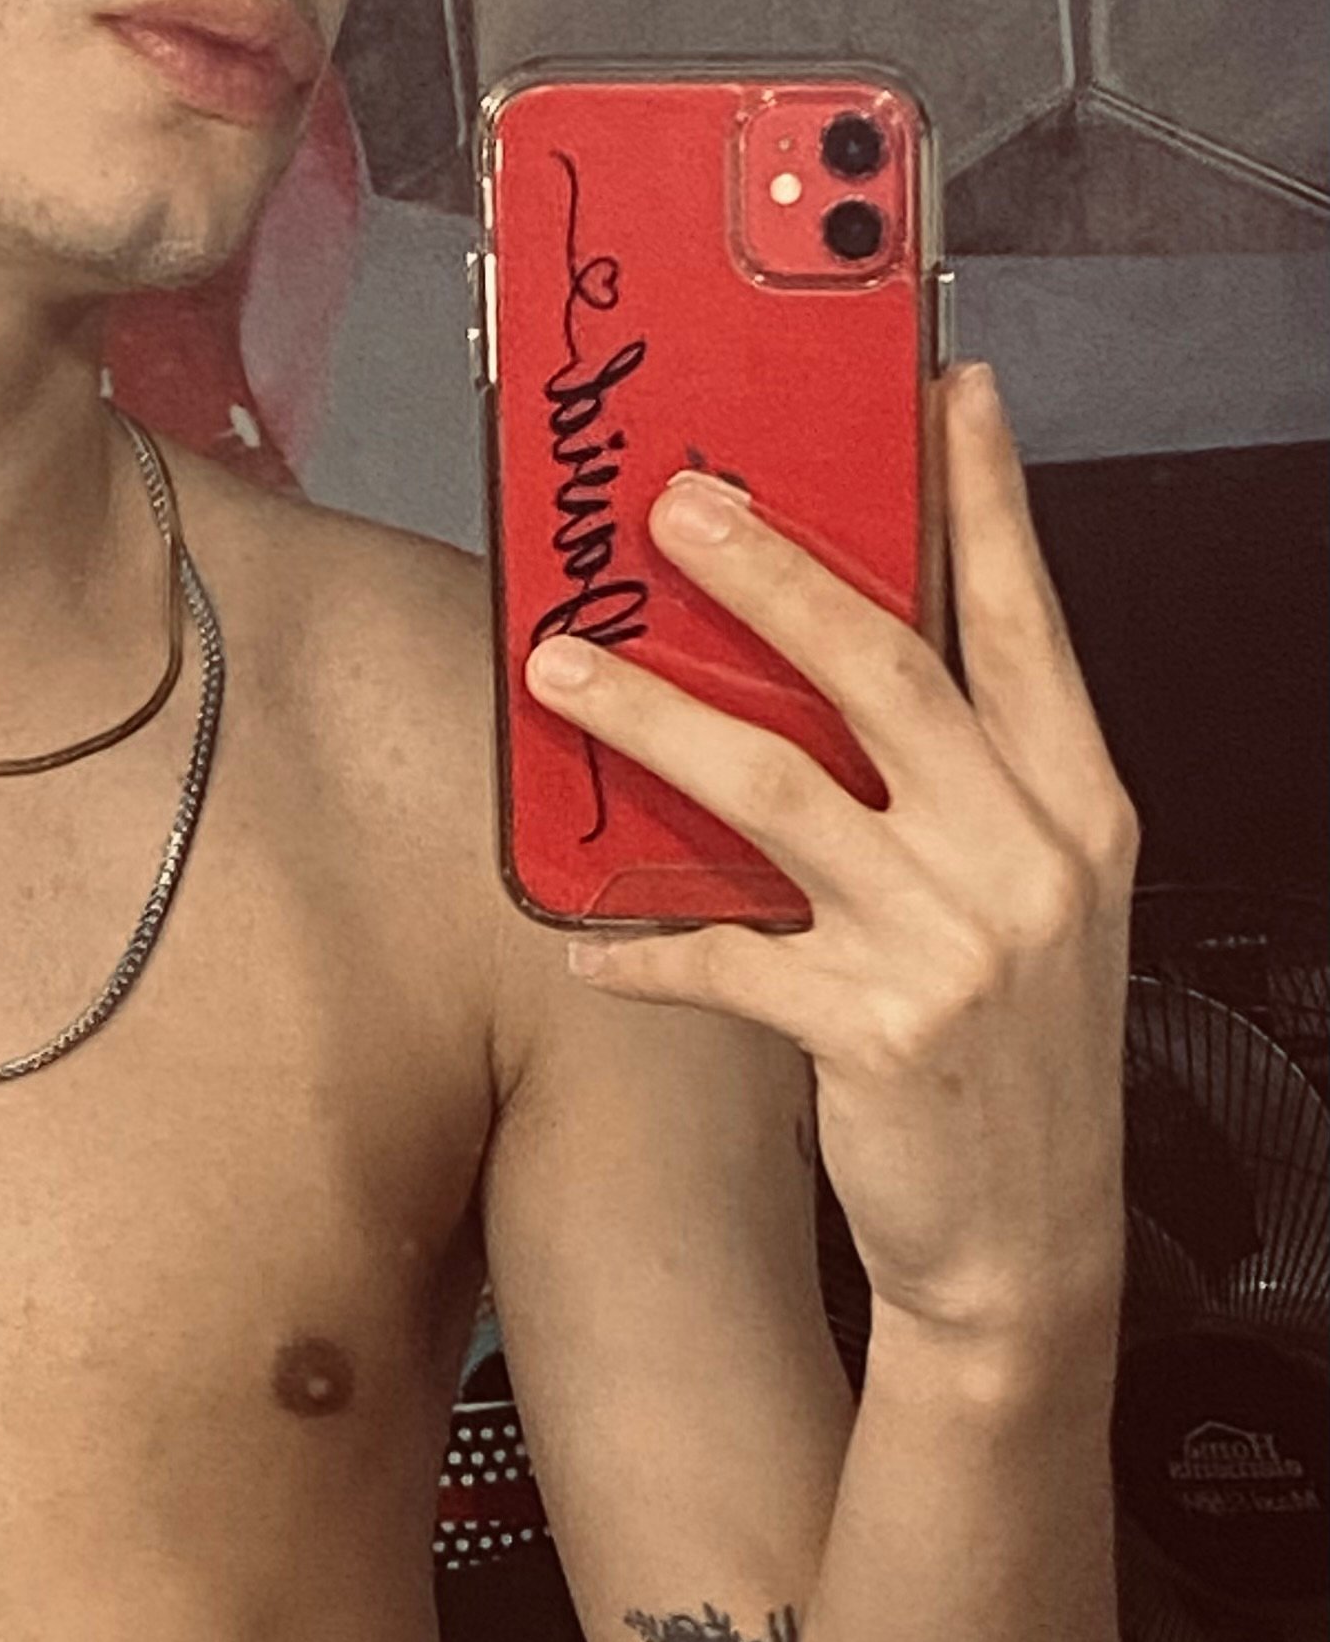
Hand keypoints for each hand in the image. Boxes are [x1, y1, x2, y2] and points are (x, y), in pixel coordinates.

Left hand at [523, 361, 1139, 1345]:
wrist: (1024, 1245)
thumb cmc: (1010, 1067)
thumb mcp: (1027, 906)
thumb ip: (957, 794)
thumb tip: (823, 683)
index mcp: (1076, 809)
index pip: (1024, 624)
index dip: (984, 504)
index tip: (944, 396)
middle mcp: (1025, 857)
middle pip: (886, 673)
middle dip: (774, 573)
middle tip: (680, 509)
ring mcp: (953, 941)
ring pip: (778, 793)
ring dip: (656, 722)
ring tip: (566, 673)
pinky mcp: (874, 1030)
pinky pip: (727, 961)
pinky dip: (644, 948)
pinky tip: (580, 937)